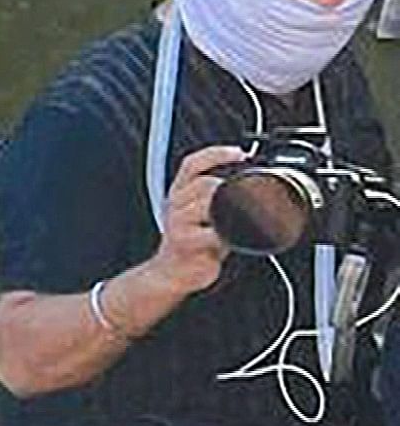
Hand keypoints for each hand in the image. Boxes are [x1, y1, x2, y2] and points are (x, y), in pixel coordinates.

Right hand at [151, 143, 247, 296]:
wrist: (172, 272)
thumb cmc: (194, 243)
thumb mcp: (204, 215)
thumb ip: (221, 197)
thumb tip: (252, 186)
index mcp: (180, 194)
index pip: (192, 164)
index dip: (216, 154)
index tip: (240, 153)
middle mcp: (175, 204)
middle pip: (206, 183)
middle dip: (230, 189)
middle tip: (248, 201)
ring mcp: (178, 223)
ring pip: (208, 203)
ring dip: (230, 212)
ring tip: (239, 222)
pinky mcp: (184, 242)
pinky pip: (212, 232)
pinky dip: (227, 235)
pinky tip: (232, 239)